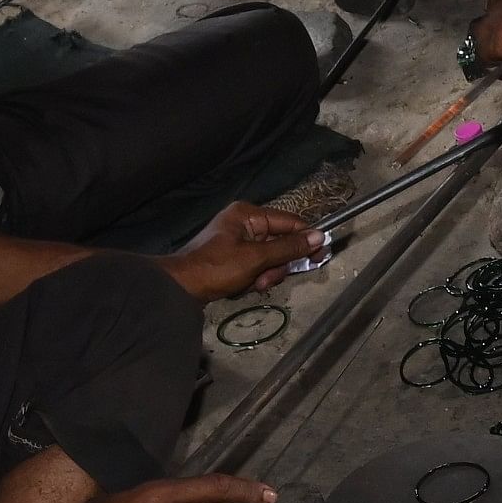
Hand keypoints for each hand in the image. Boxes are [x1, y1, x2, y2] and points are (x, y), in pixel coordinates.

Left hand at [161, 201, 325, 300]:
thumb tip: (319, 236)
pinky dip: (256, 276)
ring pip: (271, 257)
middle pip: (281, 242)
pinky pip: (257, 264)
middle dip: (278, 264)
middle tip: (267, 279)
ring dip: (267, 274)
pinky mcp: (234, 256)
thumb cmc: (216, 268)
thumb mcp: (255, 258)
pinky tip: (246, 285)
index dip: (307, 239)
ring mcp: (239, 240)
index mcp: (248, 214)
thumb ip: (288, 248)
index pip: (289, 222)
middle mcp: (245, 223)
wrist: (180, 287)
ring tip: (254, 285)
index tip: (321, 256)